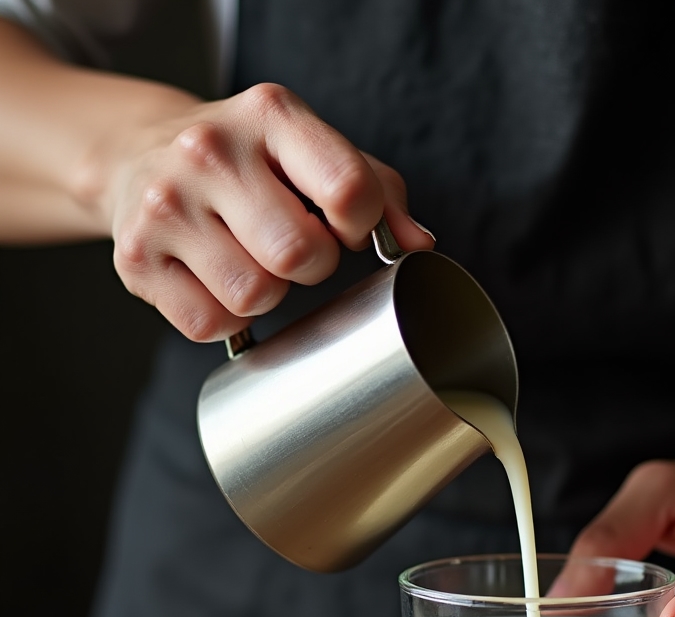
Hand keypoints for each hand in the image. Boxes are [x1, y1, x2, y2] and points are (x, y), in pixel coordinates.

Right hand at [100, 83, 433, 339]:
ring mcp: (165, 204)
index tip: (344, 227)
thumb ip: (379, 193)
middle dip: (312, 266)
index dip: (361, 226)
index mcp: (272, 115)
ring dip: (267, 294)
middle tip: (292, 248)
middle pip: (300, 255)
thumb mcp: (314, 154)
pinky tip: (214, 280)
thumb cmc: (250, 164)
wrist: (137, 154)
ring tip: (249, 259)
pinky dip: (224, 317)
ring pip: (255, 296)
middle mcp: (210, 152)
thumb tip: (418, 246)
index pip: (350, 190)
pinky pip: (210, 324)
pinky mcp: (136, 258)